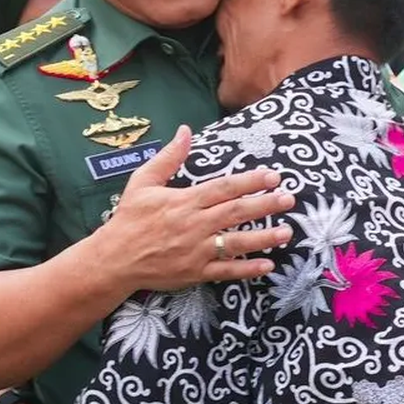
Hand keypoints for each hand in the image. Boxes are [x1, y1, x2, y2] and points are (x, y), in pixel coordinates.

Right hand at [97, 125, 294, 291]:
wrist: (114, 259)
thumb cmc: (130, 218)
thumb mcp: (143, 181)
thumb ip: (168, 157)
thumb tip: (185, 131)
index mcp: (185, 201)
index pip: (224, 188)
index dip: (250, 181)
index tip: (272, 176)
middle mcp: (194, 225)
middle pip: (236, 212)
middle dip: (265, 205)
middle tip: (289, 199)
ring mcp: (197, 251)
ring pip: (237, 243)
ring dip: (264, 237)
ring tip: (287, 232)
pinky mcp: (196, 272)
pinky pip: (226, 271)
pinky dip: (247, 269)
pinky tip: (267, 265)